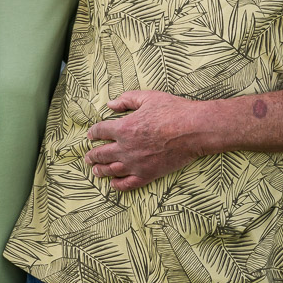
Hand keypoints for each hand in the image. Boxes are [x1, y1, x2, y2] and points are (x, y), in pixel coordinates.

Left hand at [85, 90, 204, 190]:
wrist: (194, 130)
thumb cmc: (173, 111)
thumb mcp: (148, 97)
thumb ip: (127, 100)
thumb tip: (110, 104)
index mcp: (124, 127)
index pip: (100, 131)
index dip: (93, 133)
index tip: (91, 135)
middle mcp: (126, 147)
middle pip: (101, 153)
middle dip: (92, 155)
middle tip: (88, 157)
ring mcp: (136, 163)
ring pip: (111, 170)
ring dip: (100, 170)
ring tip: (95, 171)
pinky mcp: (148, 174)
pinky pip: (128, 184)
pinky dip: (118, 185)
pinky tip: (113, 184)